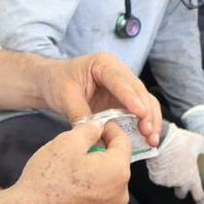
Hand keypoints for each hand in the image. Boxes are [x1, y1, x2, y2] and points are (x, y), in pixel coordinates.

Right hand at [8, 121, 131, 203]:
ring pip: (107, 180)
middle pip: (116, 162)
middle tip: (79, 145)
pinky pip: (98, 197)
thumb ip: (89, 130)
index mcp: (118, 172)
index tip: (98, 124)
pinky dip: (89, 187)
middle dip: (101, 150)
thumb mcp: (68, 142)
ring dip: (95, 169)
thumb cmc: (48, 179)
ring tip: (71, 166)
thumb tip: (98, 127)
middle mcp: (120, 194)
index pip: (123, 142)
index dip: (110, 129)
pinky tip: (69, 185)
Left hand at [42, 52, 162, 146]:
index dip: (132, 98)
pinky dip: (145, 124)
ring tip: (151, 139)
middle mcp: (119, 72)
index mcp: (103, 64)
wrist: (52, 82)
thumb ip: (79, 114)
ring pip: (145, 101)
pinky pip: (140, 111)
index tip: (141, 113)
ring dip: (151, 120)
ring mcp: (124, 86)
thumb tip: (93, 135)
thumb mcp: (65, 96)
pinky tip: (148, 139)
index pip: (120, 81)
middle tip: (148, 132)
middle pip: (139, 91)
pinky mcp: (124, 100)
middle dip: (146, 112)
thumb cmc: (57, 82)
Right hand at [146, 126, 203, 203]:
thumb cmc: (181, 141)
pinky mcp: (156, 178)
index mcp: (192, 177)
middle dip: (182, 190)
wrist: (160, 139)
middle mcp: (179, 183)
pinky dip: (161, 174)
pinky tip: (163, 163)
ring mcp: (166, 182)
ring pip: (170, 184)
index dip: (202, 203)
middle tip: (182, 180)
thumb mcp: (199, 142)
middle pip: (181, 194)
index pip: (198, 195)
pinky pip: (160, 179)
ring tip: (172, 164)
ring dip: (172, 178)